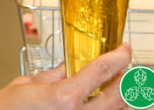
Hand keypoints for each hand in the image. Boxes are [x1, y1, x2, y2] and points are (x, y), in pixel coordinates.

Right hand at [0, 43, 131, 108]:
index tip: (123, 50)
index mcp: (64, 98)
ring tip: (115, 85)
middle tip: (125, 67)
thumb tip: (69, 67)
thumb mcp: (27, 84)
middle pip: (119, 96)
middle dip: (127, 79)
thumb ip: (55, 75)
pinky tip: (101, 104)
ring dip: (120, 98)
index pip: (102, 71)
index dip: (118, 57)